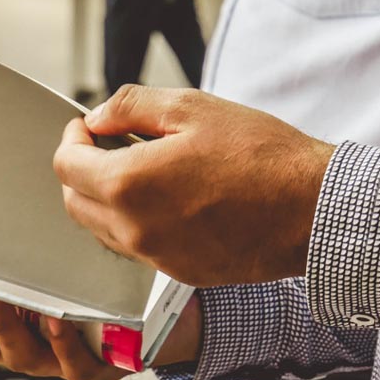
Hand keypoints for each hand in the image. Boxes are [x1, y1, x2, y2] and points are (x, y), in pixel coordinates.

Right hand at [0, 279, 202, 379]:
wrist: (145, 321)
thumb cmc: (82, 292)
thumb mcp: (39, 275)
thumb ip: (6, 259)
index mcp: (0, 336)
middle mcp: (23, 353)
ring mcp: (56, 363)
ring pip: (18, 354)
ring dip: (0, 323)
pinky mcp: (95, 368)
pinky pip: (73, 364)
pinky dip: (61, 341)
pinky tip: (53, 317)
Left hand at [53, 86, 335, 287]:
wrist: (312, 209)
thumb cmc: (261, 156)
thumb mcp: (192, 107)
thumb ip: (131, 107)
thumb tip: (98, 118)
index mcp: (129, 185)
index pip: (66, 165)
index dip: (73, 138)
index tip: (89, 127)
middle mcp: (134, 230)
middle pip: (75, 202)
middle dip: (82, 170)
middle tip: (109, 145)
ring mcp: (156, 258)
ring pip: (104, 230)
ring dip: (107, 199)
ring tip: (143, 168)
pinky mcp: (180, 272)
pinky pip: (139, 248)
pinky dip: (137, 222)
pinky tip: (170, 198)